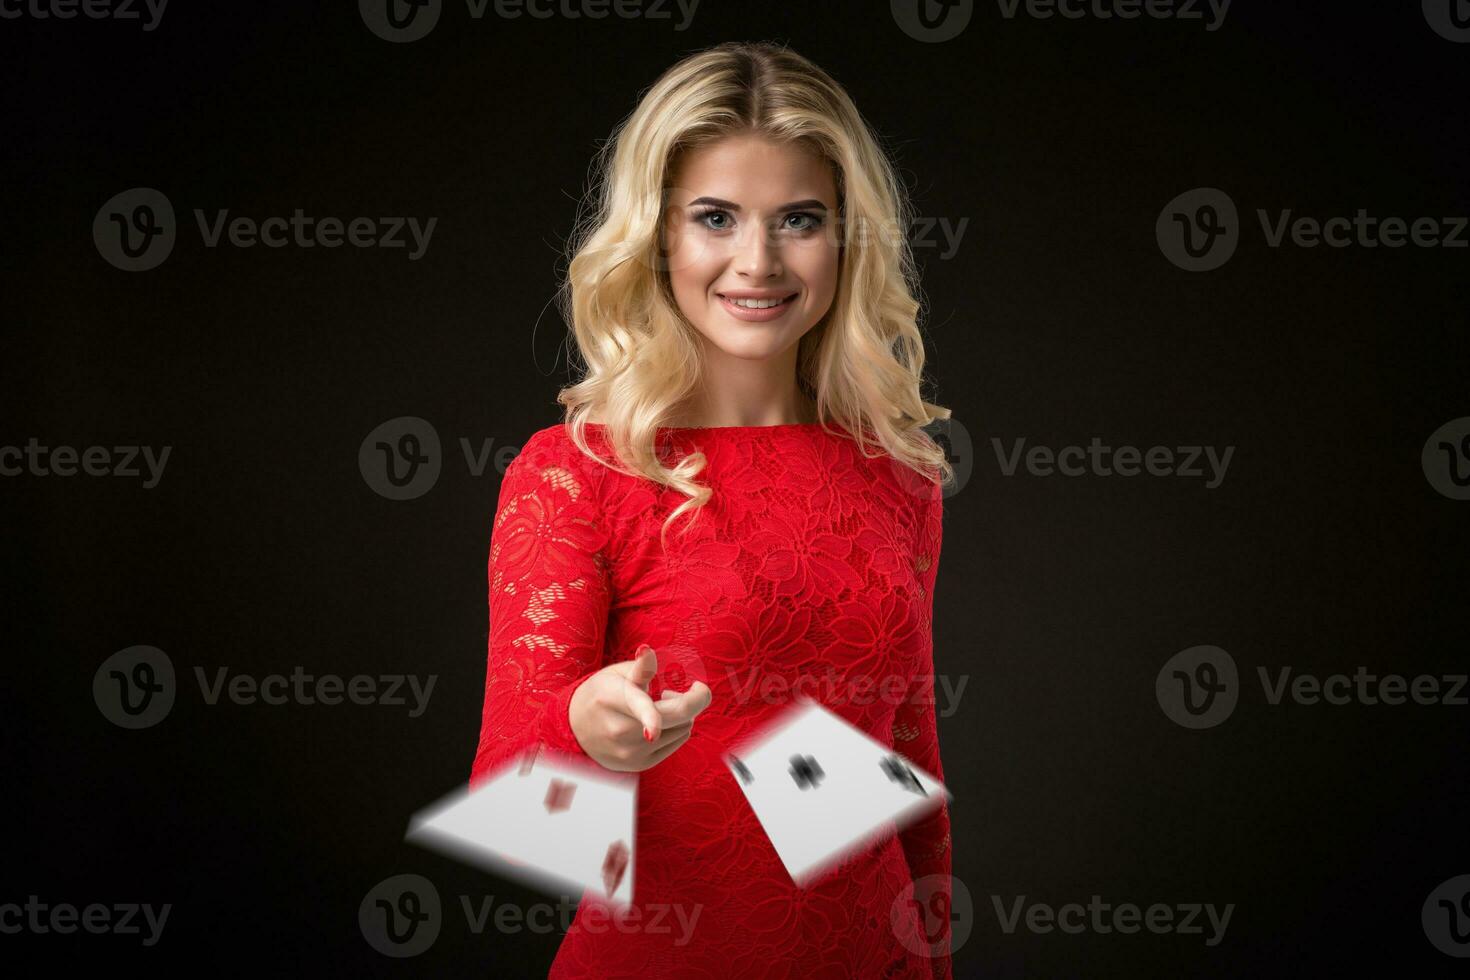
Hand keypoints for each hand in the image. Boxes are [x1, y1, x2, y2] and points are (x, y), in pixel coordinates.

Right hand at [568, 644, 712, 771]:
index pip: (641, 706)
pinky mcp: (640, 765)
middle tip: (682, 687)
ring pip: (683, 728)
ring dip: (680, 713)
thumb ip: (638, 666)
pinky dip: (676, 727)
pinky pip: (678, 741)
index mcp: (612, 699)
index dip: (657, 713)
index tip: (681, 707)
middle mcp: (621, 730)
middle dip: (694, 698)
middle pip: (678, 717)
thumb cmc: (603, 694)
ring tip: (659, 704)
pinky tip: (658, 721)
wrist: (576, 729)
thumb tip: (648, 652)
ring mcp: (631, 752)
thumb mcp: (616, 674)